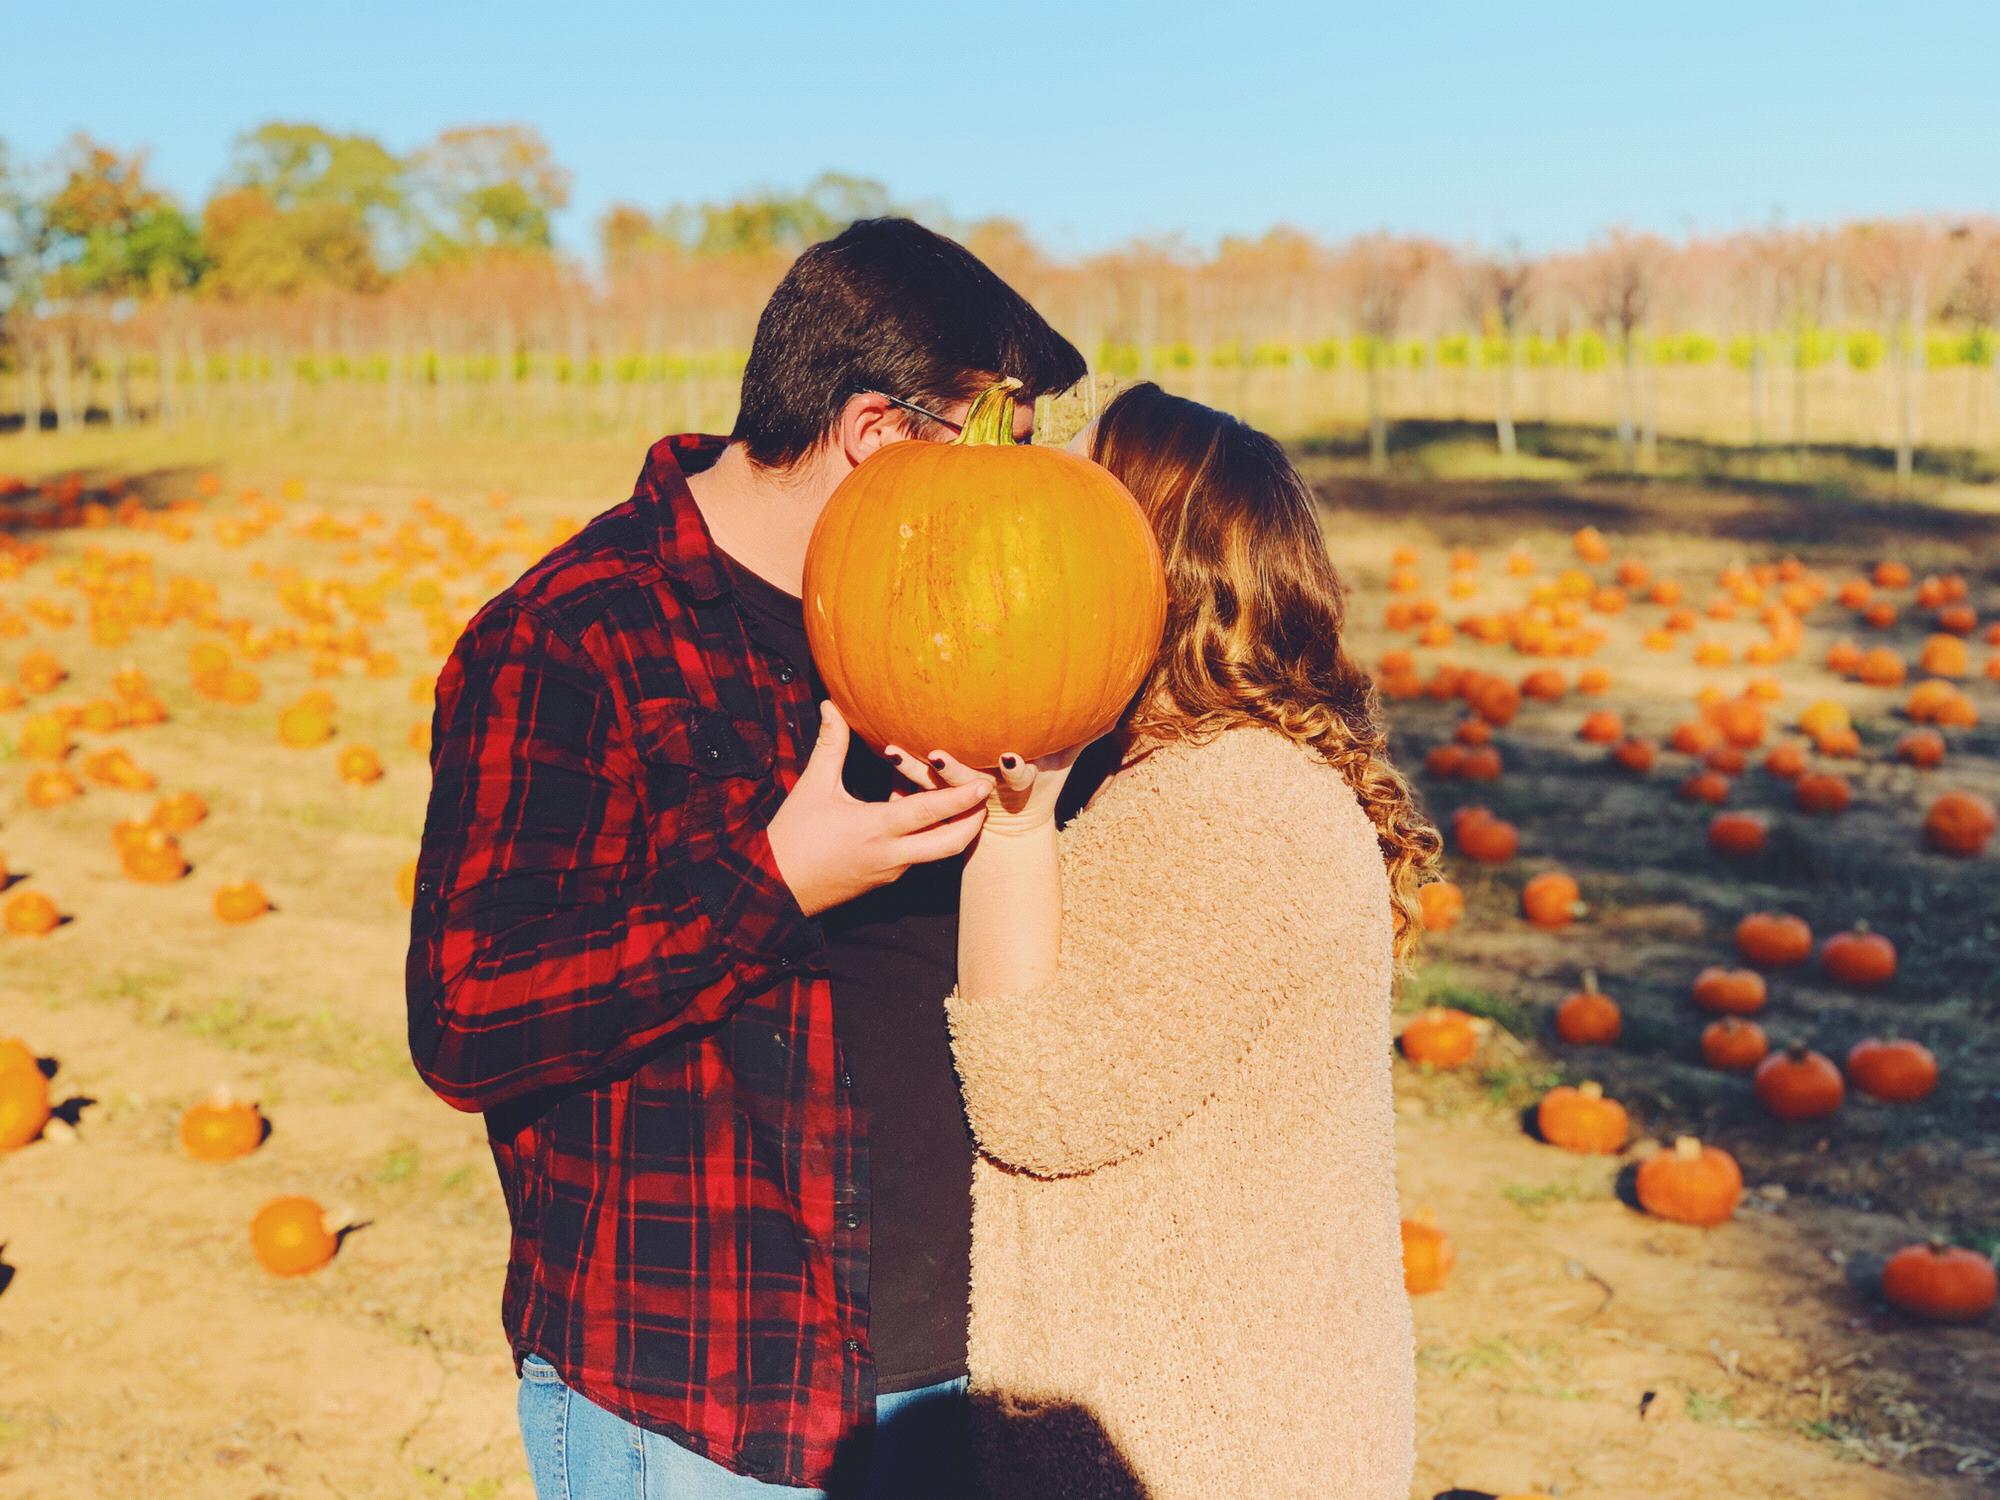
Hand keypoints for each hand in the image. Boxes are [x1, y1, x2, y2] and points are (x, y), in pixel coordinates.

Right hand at [767, 703, 992, 915]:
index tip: (984, 783)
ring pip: (935, 849)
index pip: (930, 812)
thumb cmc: (794, 837)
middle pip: (950, 843)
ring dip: (951, 826)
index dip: (960, 797)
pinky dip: (925, 832)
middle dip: (974, 821)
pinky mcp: (885, 877)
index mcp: (877, 830)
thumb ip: (830, 745)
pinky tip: (917, 808)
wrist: (775, 888)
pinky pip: (916, 853)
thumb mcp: (813, 787)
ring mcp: (891, 869)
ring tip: (962, 799)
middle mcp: (893, 854)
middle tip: (986, 796)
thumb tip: (832, 705)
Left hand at [885, 741, 1087, 837]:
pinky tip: (879, 752)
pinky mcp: (937, 799)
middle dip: (954, 772)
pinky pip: (915, 790)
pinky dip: (899, 778)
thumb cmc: (1041, 784)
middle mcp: (986, 792)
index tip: (1008, 756)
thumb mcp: (1064, 762)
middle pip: (968, 785)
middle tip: (937, 755)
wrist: (1012, 831)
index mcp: (1017, 783)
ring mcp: (959, 799)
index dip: (1014, 769)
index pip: (1019, 777)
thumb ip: (1082, 735)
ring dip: (912, 770)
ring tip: (892, 751)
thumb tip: (1113, 709)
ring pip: (933, 787)